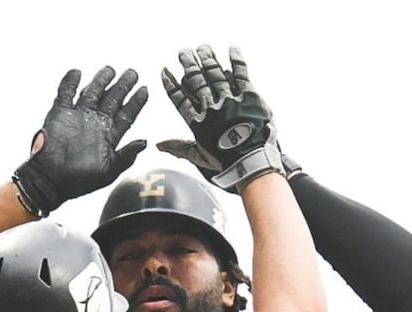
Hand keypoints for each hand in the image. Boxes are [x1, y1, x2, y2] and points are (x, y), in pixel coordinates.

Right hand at [12, 66, 147, 217]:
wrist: (51, 180)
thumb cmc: (79, 180)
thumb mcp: (109, 171)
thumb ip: (126, 155)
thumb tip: (145, 143)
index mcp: (109, 135)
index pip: (127, 114)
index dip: (136, 102)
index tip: (145, 89)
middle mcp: (95, 123)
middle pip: (112, 98)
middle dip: (123, 85)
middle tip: (133, 72)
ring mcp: (78, 116)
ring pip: (92, 92)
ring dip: (101, 80)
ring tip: (110, 69)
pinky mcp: (60, 113)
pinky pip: (65, 92)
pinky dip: (70, 81)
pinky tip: (77, 72)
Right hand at [157, 45, 282, 191]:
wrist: (253, 164)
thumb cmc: (226, 164)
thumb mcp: (199, 157)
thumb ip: (179, 147)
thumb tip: (158, 145)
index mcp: (198, 123)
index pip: (180, 99)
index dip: (171, 85)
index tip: (165, 71)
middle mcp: (211, 108)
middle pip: (196, 81)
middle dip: (189, 65)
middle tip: (183, 52)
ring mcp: (230, 101)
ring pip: (215, 75)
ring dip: (208, 59)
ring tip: (202, 48)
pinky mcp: (250, 97)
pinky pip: (242, 74)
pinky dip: (237, 61)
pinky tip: (232, 50)